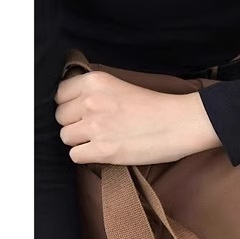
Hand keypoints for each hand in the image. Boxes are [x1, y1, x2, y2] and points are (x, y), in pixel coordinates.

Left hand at [54, 71, 220, 165]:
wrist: (179, 123)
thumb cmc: (157, 108)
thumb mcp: (120, 87)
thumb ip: (95, 93)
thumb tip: (76, 107)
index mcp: (94, 82)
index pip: (60, 95)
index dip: (70, 106)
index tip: (82, 113)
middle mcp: (90, 102)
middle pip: (61, 118)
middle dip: (75, 125)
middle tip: (95, 130)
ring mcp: (95, 126)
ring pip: (66, 137)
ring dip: (79, 142)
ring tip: (100, 142)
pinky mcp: (103, 150)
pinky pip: (75, 156)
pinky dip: (86, 157)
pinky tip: (102, 153)